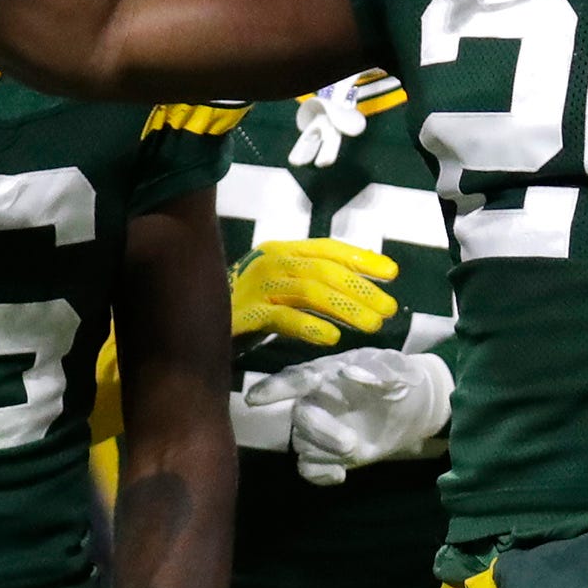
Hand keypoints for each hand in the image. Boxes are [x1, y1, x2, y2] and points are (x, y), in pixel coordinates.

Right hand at [232, 238, 396, 344]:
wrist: (194, 322)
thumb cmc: (248, 304)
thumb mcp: (284, 286)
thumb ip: (315, 283)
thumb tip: (362, 291)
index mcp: (283, 250)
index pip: (328, 249)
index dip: (361, 258)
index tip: (392, 273)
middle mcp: (271, 261)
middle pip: (323, 270)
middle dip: (361, 288)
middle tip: (389, 309)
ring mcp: (256, 285)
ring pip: (308, 291)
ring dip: (344, 308)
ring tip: (371, 325)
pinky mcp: (244, 313)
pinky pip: (282, 317)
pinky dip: (309, 327)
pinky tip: (332, 338)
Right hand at [241, 347, 454, 481]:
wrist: (412, 409)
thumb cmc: (399, 380)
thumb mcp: (397, 369)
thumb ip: (377, 370)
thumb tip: (349, 372)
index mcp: (327, 374)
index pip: (296, 379)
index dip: (274, 388)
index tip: (255, 400)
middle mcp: (314, 400)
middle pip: (300, 418)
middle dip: (320, 432)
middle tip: (351, 444)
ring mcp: (318, 428)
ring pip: (302, 444)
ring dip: (326, 453)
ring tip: (356, 450)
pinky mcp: (326, 453)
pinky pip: (308, 467)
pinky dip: (321, 474)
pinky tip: (340, 474)